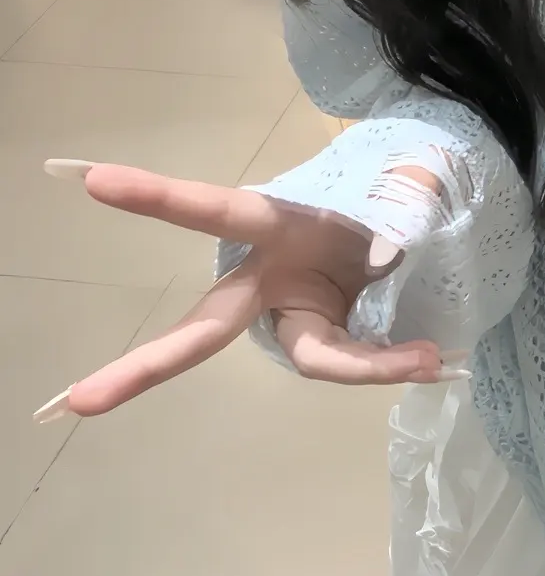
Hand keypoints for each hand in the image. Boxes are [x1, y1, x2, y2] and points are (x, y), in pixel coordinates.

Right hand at [34, 162, 463, 421]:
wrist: (422, 215)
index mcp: (272, 222)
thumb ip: (403, 190)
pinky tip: (436, 359)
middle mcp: (270, 278)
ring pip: (317, 359)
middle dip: (141, 368)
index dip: (157, 197)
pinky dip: (397, 361)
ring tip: (432, 360)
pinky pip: (360, 360)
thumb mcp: (404, 173)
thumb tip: (398, 234)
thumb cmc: (391, 185)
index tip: (93, 181)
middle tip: (77, 402)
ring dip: (372, 367)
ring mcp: (298, 314)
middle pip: (203, 331)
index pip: (210, 212)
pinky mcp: (332, 339)